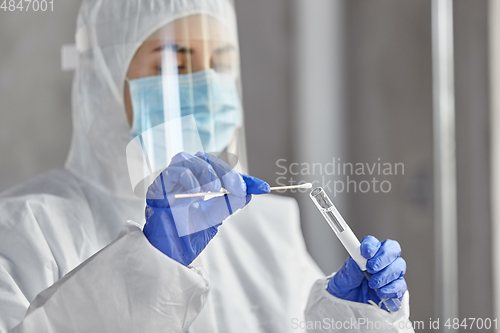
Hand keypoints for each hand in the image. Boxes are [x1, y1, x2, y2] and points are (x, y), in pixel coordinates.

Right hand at [143, 151, 269, 265]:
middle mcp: (183, 176)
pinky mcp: (159, 185)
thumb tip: (248, 192)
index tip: (260, 187)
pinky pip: (174, 172)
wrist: (168, 250)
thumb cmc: (186, 233)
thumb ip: (230, 203)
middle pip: (204, 158)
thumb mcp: (215, 216)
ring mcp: (170, 179)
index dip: (239, 175)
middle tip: (238, 188)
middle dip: (225, 171)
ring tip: (215, 189)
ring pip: (188, 159)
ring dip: (206, 172)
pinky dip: (190, 179)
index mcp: (196, 180)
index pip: (218, 168)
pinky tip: (197, 193)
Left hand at [327, 236, 406, 309]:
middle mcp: (381, 261)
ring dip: (386, 274)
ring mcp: (390, 275)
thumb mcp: (343, 278)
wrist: (348, 305)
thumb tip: (359, 259)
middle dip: (383, 258)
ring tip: (373, 284)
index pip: (373, 242)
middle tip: (371, 268)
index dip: (371, 245)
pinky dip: (392, 289)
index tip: (365, 253)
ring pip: (399, 266)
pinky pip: (401, 286)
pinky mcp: (396, 290)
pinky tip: (380, 293)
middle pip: (392, 249)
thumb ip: (351, 268)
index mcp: (366, 254)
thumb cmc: (346, 288)